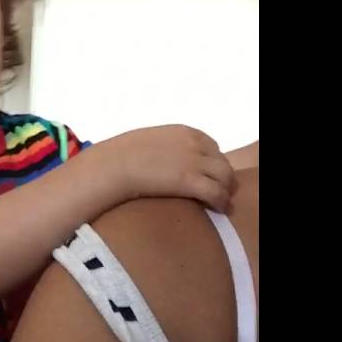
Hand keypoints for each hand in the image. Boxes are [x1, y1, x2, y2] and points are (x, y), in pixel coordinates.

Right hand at [98, 124, 235, 212]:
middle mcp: (194, 144)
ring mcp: (194, 162)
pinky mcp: (191, 182)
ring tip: (220, 203)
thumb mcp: (150, 140)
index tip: (207, 175)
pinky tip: (217, 209)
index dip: (212, 162)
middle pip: (222, 162)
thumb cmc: (123, 154)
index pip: (212, 147)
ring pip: (226, 177)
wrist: (115, 164)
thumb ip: (166, 145)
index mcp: (184, 132)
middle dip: (222, 177)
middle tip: (217, 191)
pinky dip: (221, 202)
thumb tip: (167, 158)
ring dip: (225, 190)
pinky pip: (217, 193)